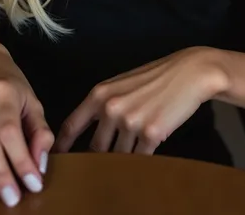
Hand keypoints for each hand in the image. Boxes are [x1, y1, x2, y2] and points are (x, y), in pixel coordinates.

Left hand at [54, 46, 225, 155]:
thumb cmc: (155, 78)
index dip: (62, 146)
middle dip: (96, 161)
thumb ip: (104, 105)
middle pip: (95, 148)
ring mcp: (131, 122)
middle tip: (95, 171)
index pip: (71, 125)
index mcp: (100, 94)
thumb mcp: (122, 84)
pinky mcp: (151, 133)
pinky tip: (146, 155)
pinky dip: (141, 161)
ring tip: (125, 164)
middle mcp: (111, 108)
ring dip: (122, 162)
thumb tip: (90, 131)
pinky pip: (140, 158)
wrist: (189, 73)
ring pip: (118, 156)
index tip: (55, 159)